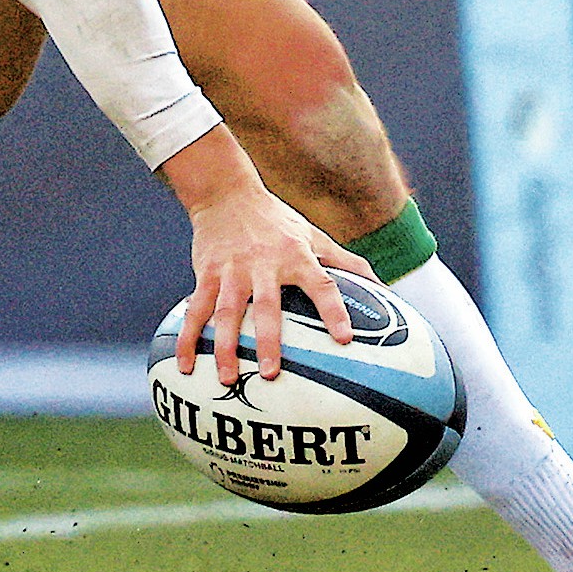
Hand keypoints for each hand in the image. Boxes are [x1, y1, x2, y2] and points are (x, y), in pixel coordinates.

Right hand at [174, 176, 374, 385]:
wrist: (226, 192)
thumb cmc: (277, 221)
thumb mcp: (314, 235)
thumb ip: (347, 262)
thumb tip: (386, 289)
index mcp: (296, 256)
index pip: (321, 284)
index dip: (334, 310)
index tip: (345, 338)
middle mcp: (264, 264)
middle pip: (266, 306)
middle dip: (268, 340)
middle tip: (272, 373)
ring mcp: (232, 270)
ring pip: (226, 312)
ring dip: (226, 347)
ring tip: (228, 378)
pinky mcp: (206, 273)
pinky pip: (196, 310)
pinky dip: (189, 338)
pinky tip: (186, 366)